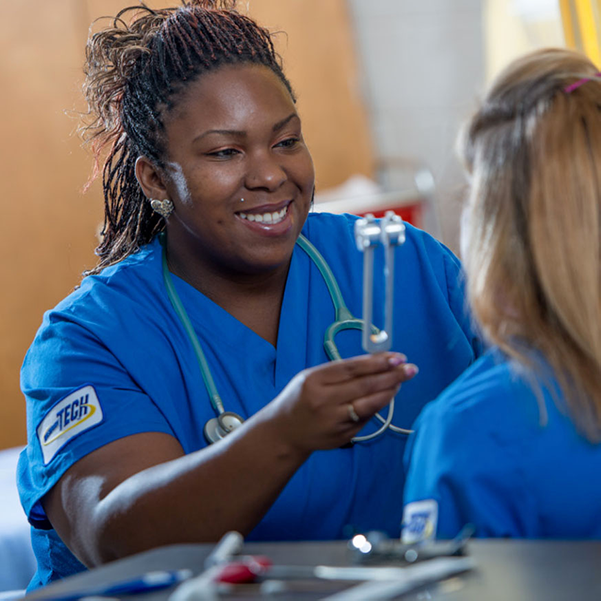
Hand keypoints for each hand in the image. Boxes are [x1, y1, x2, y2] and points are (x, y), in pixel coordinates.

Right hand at [262, 352, 417, 452]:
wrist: (284, 431)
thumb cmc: (301, 398)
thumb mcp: (312, 377)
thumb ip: (340, 372)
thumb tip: (378, 363)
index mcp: (315, 381)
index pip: (353, 368)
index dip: (378, 362)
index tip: (397, 357)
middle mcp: (324, 401)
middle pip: (365, 385)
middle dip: (391, 376)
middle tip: (410, 368)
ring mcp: (333, 421)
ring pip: (369, 404)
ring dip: (389, 391)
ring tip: (402, 381)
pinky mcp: (341, 436)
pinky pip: (365, 418)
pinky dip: (378, 406)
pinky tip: (387, 396)